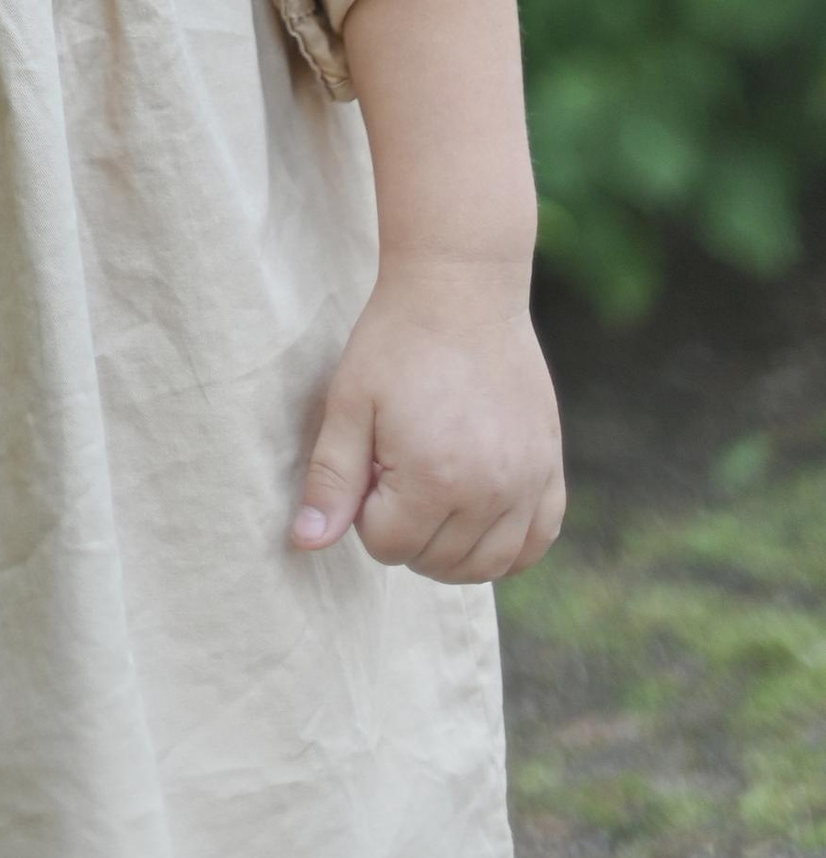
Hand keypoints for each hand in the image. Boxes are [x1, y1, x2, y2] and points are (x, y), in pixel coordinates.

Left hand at [291, 257, 565, 582]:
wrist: (460, 290)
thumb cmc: (396, 342)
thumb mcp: (348, 403)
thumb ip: (331, 480)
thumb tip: (307, 544)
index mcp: (434, 478)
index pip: (389, 547)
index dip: (366, 512)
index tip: (369, 463)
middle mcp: (490, 492)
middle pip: (438, 563)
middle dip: (405, 531)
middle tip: (396, 472)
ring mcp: (528, 483)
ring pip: (488, 566)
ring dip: (451, 551)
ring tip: (429, 499)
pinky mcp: (551, 469)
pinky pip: (536, 543)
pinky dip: (508, 546)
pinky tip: (480, 518)